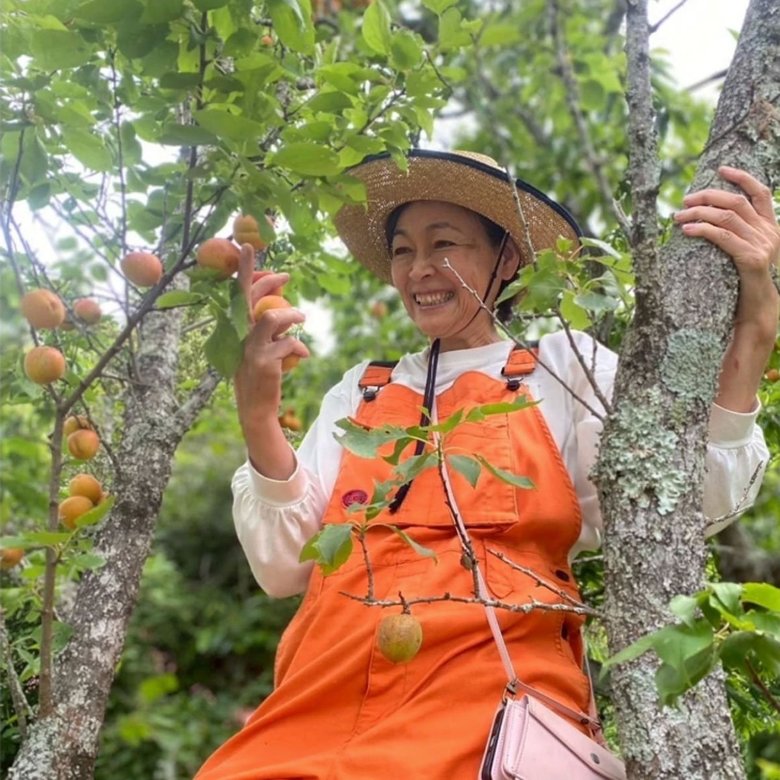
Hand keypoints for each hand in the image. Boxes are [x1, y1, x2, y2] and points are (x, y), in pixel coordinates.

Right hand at [234, 244, 308, 449]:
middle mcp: (239, 335)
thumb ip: (272, 329)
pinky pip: (288, 344)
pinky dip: (299, 347)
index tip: (249, 247)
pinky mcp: (264, 361)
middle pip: (251, 298)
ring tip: (302, 320)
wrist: (256, 407)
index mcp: (238, 329)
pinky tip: (303, 354)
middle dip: (270, 282)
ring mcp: (250, 348)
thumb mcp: (263, 347)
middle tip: (287, 276)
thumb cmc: (261, 375)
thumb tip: (289, 312)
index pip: (239, 294)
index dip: (245, 271)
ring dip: (291, 316)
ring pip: (271, 317)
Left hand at [674, 166, 778, 336]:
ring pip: (727, 217)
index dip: (742, 177)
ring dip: (698, 213)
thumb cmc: (743, 283)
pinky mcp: (753, 259)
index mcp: (770, 227)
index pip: (760, 193)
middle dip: (707, 197)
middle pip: (736, 202)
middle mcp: (769, 232)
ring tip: (677, 216)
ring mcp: (763, 245)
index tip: (720, 169)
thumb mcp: (743, 253)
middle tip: (684, 201)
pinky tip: (687, 230)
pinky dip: (703, 230)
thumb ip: (735, 235)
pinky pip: (724, 237)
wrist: (757, 310)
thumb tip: (706, 219)